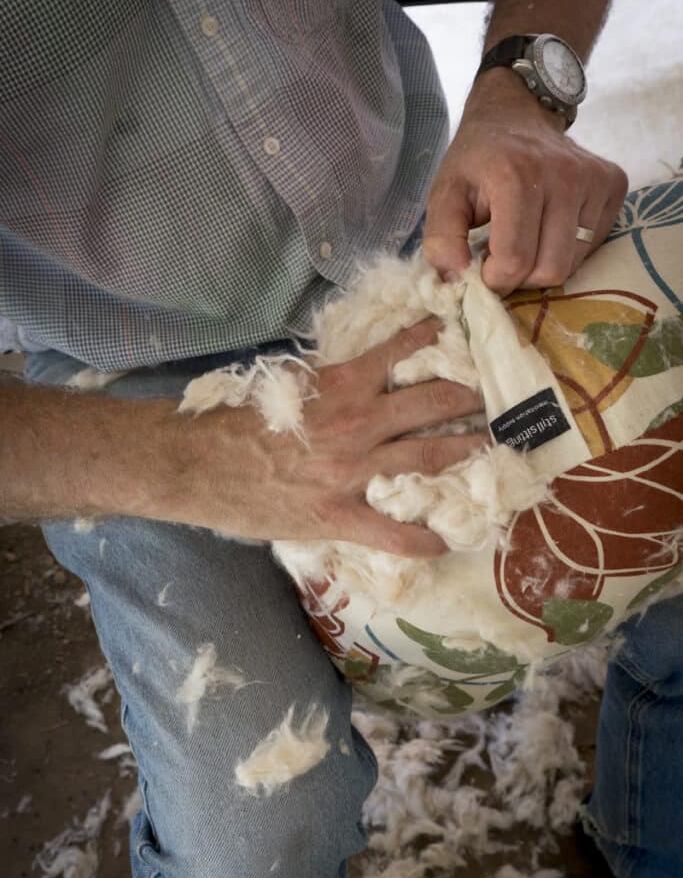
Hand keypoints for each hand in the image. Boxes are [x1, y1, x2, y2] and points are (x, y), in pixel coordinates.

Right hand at [188, 319, 486, 556]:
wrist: (199, 463)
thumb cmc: (236, 420)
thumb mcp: (286, 385)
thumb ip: (328, 381)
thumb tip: (359, 374)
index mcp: (343, 384)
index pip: (400, 352)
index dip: (432, 340)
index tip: (454, 336)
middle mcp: (360, 423)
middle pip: (432, 404)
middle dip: (468, 398)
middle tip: (492, 398)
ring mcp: (355, 471)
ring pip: (428, 457)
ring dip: (465, 450)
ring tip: (490, 447)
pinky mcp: (340, 515)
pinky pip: (393, 533)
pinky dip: (423, 540)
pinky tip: (444, 541)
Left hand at [422, 69, 628, 295]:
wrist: (516, 113)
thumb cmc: (477, 160)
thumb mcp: (444, 195)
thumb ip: (441, 241)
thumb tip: (458, 280)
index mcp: (516, 176)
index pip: (514, 260)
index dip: (494, 279)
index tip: (482, 267)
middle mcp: (563, 175)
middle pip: (549, 270)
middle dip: (521, 277)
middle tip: (503, 257)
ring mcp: (594, 178)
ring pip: (573, 264)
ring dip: (543, 266)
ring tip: (524, 241)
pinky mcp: (613, 184)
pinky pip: (592, 246)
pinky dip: (567, 250)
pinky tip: (548, 227)